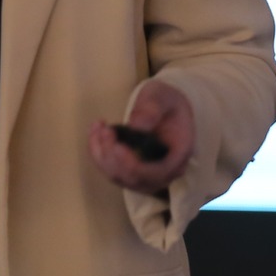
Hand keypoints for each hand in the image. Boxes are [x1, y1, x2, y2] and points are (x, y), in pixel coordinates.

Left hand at [88, 79, 194, 196]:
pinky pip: (111, 170)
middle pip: (135, 179)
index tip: (117, 146)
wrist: (164, 107)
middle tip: (104, 130)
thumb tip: (136, 125)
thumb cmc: (165, 101)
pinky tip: (96, 132)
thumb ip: (152, 108)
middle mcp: (166, 171)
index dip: (134, 166)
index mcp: (179, 154)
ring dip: (102, 155)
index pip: (157, 173)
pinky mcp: (131, 172)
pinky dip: (98, 154)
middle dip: (113, 158)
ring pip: (119, 177)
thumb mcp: (162, 96)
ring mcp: (148, 175)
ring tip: (99, 127)